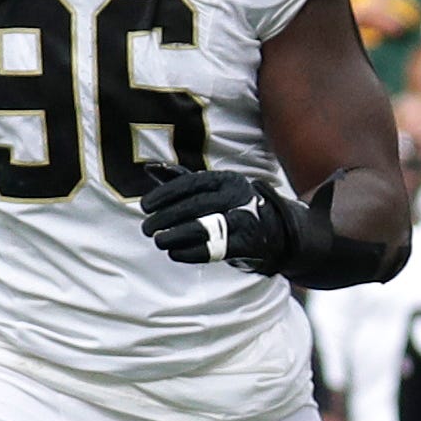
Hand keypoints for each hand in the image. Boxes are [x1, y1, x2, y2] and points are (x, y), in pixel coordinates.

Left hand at [138, 163, 300, 273]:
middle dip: (166, 218)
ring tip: (159, 241)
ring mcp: (245, 221)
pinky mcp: (248, 244)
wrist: (276, 231)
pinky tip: (175, 253)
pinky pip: (215, 249)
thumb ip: (180, 178)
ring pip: (204, 228)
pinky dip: (191, 253)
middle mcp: (238, 197)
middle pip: (195, 206)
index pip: (191, 184)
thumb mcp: (212, 189)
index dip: (164, 194)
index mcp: (227, 180)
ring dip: (175, 236)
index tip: (145, 206)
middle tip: (147, 228)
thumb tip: (149, 167)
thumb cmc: (233, 207)